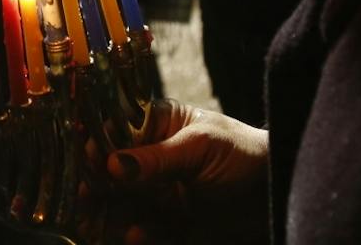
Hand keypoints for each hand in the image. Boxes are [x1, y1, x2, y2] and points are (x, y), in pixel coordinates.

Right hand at [89, 98, 270, 243]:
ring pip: (122, 205)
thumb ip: (158, 157)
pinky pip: (145, 230)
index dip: (95, 145)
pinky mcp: (173, 224)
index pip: (115, 131)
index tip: (81, 161)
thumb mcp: (201, 146)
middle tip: (79, 199)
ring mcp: (161, 193)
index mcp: (157, 126)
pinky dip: (136, 234)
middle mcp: (153, 160)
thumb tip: (113, 163)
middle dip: (93, 186)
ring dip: (107, 215)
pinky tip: (132, 235)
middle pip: (111, 172)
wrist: (281, 192)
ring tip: (95, 224)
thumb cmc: (246, 153)